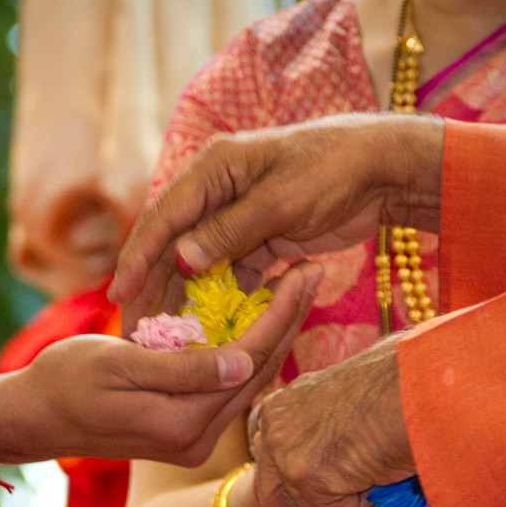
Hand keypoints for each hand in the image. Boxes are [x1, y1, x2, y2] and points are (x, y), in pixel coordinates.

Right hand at [0, 266, 323, 466]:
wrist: (32, 418)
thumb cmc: (64, 380)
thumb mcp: (118, 363)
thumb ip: (182, 366)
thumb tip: (245, 359)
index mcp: (183, 420)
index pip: (249, 360)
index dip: (280, 313)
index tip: (304, 270)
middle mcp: (196, 437)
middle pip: (257, 371)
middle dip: (287, 320)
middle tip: (312, 271)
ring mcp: (191, 438)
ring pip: (247, 379)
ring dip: (272, 334)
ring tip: (294, 289)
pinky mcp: (183, 431)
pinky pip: (226, 387)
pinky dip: (245, 351)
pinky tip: (259, 319)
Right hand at [109, 113, 443, 334]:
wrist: (385, 169)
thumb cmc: (334, 169)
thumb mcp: (281, 200)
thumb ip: (230, 230)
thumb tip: (182, 259)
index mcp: (214, 169)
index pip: (164, 217)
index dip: (138, 256)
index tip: (120, 292)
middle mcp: (217, 191)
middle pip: (174, 243)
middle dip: (155, 286)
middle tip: (137, 327)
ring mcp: (237, 216)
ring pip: (199, 264)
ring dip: (185, 298)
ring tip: (167, 337)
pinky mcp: (260, 239)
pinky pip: (230, 273)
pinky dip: (220, 300)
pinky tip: (208, 330)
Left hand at [251, 334, 416, 506]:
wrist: (419, 386)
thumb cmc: (400, 386)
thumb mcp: (347, 402)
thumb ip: (325, 430)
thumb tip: (331, 466)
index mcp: (283, 405)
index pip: (267, 457)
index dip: (295, 483)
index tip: (327, 486)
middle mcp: (274, 426)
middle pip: (272, 496)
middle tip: (351, 505)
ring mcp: (285, 451)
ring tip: (374, 484)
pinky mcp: (305, 475)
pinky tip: (379, 479)